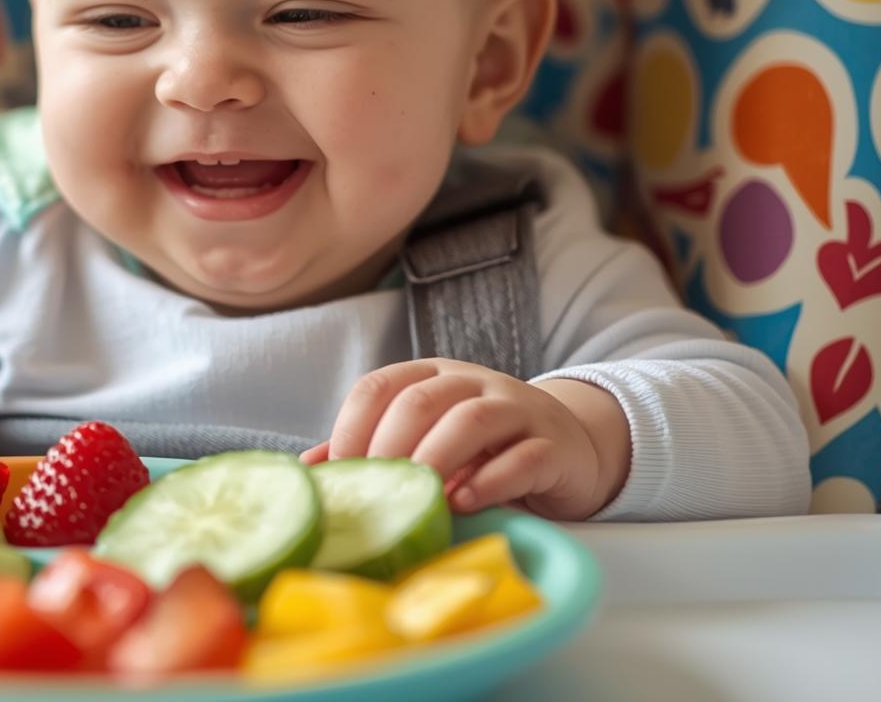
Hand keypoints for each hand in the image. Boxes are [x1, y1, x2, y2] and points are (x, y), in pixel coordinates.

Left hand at [302, 359, 629, 520]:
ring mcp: (517, 409)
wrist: (569, 448)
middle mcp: (472, 383)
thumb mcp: (426, 440)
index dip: (353, 427)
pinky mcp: (553, 445)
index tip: (344, 473)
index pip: (380, 385)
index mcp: (432, 376)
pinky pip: (523, 457)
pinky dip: (490, 483)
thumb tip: (310, 469)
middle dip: (389, 448)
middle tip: (379, 494)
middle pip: (420, 401)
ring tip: (421, 500)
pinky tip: (466, 503)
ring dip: (437, 462)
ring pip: (471, 421)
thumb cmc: (483, 450)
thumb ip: (373, 449)